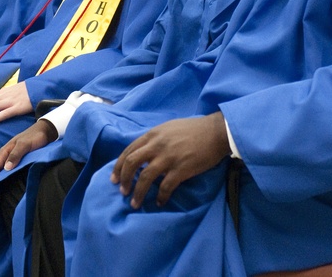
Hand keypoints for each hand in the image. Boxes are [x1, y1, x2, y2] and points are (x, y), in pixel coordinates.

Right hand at [0, 119, 57, 182]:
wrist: (44, 131)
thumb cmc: (34, 137)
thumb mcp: (25, 144)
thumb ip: (16, 154)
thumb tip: (6, 168)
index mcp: (5, 150)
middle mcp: (7, 154)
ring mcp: (12, 157)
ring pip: (3, 170)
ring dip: (2, 179)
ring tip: (3, 191)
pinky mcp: (19, 159)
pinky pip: (11, 169)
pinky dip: (9, 176)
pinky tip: (12, 183)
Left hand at [111, 112, 230, 209]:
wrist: (216, 132)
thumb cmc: (193, 129)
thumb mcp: (168, 128)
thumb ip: (155, 139)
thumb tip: (144, 153)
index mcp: (152, 135)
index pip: (129, 150)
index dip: (119, 166)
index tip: (114, 178)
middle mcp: (157, 145)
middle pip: (132, 163)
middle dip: (124, 179)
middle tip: (122, 191)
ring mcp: (168, 157)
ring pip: (145, 177)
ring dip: (138, 192)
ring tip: (135, 203)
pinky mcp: (181, 169)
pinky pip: (166, 186)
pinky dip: (160, 196)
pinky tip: (159, 202)